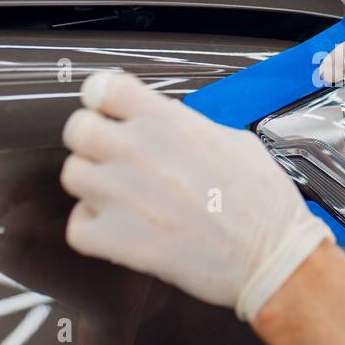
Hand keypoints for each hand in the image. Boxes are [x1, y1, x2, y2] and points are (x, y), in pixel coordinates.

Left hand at [60, 72, 331, 321]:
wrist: (272, 256)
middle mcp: (137, 151)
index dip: (103, 101)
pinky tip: (119, 230)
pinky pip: (77, 227)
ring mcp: (123, 196)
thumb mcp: (233, 140)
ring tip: (121, 199)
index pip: (102, 88)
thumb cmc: (263, 202)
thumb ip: (187, 126)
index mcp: (167, 121)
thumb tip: (165, 123)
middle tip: (113, 159)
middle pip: (76, 129)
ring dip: (93, 187)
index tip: (108, 112)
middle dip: (92, 143)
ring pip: (72, 176)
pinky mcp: (118, 240)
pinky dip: (94, 230)